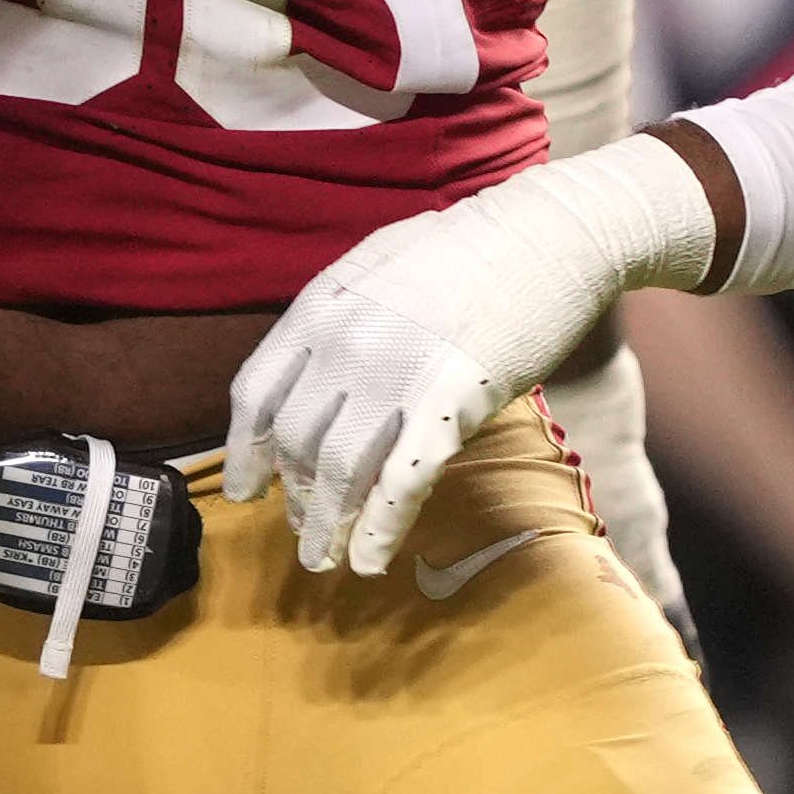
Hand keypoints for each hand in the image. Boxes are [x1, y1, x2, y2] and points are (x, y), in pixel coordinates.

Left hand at [224, 134, 723, 578]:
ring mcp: (396, 372)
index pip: (254, 394)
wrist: (551, 231)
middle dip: (294, 496)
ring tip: (325, 561)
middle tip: (302, 529)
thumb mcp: (378, 267)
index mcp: (320, 306)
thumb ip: (341, 317)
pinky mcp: (453, 399)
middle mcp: (345, 342)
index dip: (242, 451)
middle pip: (294, 441)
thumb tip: (315, 370)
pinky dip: (380, 528)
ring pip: (339, 471)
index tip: (242, 490)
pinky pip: (403, 480)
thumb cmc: (471, 250)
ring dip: (327, 526)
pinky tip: (370, 560)